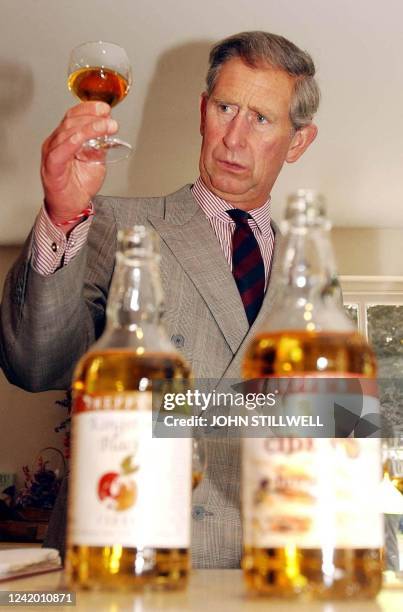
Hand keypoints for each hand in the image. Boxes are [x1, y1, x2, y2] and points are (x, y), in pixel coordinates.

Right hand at [40, 102, 118, 228]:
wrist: (70, 207)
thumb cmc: (78, 185)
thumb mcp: (95, 161)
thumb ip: (100, 147)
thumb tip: (108, 133)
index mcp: (64, 138)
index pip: (73, 116)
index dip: (89, 108)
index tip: (105, 109)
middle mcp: (56, 142)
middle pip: (71, 120)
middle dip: (92, 116)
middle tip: (109, 118)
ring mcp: (52, 153)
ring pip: (68, 132)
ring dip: (90, 127)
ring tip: (107, 126)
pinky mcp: (52, 166)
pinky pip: (62, 149)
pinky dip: (76, 140)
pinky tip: (88, 137)